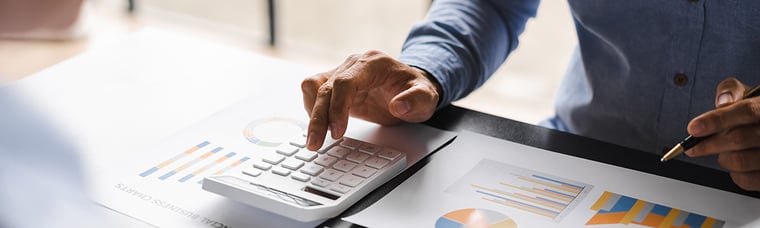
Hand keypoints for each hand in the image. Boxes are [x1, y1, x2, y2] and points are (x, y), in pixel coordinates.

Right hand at [301, 50, 440, 150]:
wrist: (410, 89)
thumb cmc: (416, 91)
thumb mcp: (426, 97)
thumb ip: (415, 100)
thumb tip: (398, 106)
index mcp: (374, 63)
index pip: (345, 82)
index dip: (338, 107)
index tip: (338, 131)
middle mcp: (354, 64)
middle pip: (325, 87)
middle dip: (319, 118)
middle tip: (315, 143)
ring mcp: (342, 73)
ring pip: (313, 87)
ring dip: (312, 114)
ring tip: (316, 139)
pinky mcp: (335, 85)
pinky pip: (313, 92)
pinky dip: (312, 110)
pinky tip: (320, 128)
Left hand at [686, 77, 759, 190]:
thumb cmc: (754, 112)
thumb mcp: (747, 94)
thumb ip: (731, 91)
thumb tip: (722, 102)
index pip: (745, 111)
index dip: (716, 120)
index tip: (693, 128)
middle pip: (739, 139)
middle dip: (709, 144)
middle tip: (693, 148)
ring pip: (740, 161)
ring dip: (723, 159)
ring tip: (722, 153)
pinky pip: (747, 180)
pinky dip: (734, 174)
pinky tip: (735, 165)